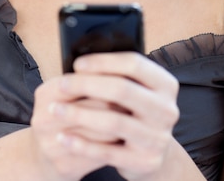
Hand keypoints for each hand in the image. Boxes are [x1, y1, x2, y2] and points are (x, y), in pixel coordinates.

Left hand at [30, 52, 179, 179]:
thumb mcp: (137, 91)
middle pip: (122, 89)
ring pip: (113, 121)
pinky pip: (107, 152)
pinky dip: (82, 144)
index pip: (134, 64)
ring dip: (79, 113)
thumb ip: (118, 76)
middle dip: (87, 85)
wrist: (152, 156)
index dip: (103, 61)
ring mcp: (158, 137)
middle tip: (63, 84)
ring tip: (56, 109)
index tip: (77, 64)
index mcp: (165, 84)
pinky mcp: (144, 161)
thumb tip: (80, 64)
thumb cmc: (135, 113)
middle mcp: (167, 109)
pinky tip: (64, 137)